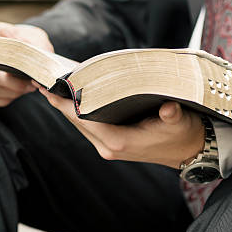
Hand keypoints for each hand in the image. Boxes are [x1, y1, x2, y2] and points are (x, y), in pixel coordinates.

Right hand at [0, 20, 53, 106]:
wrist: (20, 51)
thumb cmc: (26, 42)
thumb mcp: (34, 37)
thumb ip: (33, 43)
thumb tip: (26, 51)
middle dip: (12, 84)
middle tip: (30, 84)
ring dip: (11, 93)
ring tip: (27, 88)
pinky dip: (4, 99)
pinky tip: (16, 93)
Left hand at [36, 83, 204, 168]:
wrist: (191, 150)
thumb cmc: (184, 133)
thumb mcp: (181, 121)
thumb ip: (172, 114)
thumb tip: (168, 108)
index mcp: (120, 141)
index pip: (83, 119)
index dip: (64, 104)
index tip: (48, 88)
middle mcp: (109, 146)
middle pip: (75, 121)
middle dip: (58, 102)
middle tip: (40, 81)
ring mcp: (108, 146)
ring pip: (78, 124)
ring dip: (64, 107)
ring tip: (49, 86)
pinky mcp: (111, 143)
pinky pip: (87, 125)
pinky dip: (76, 111)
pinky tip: (69, 97)